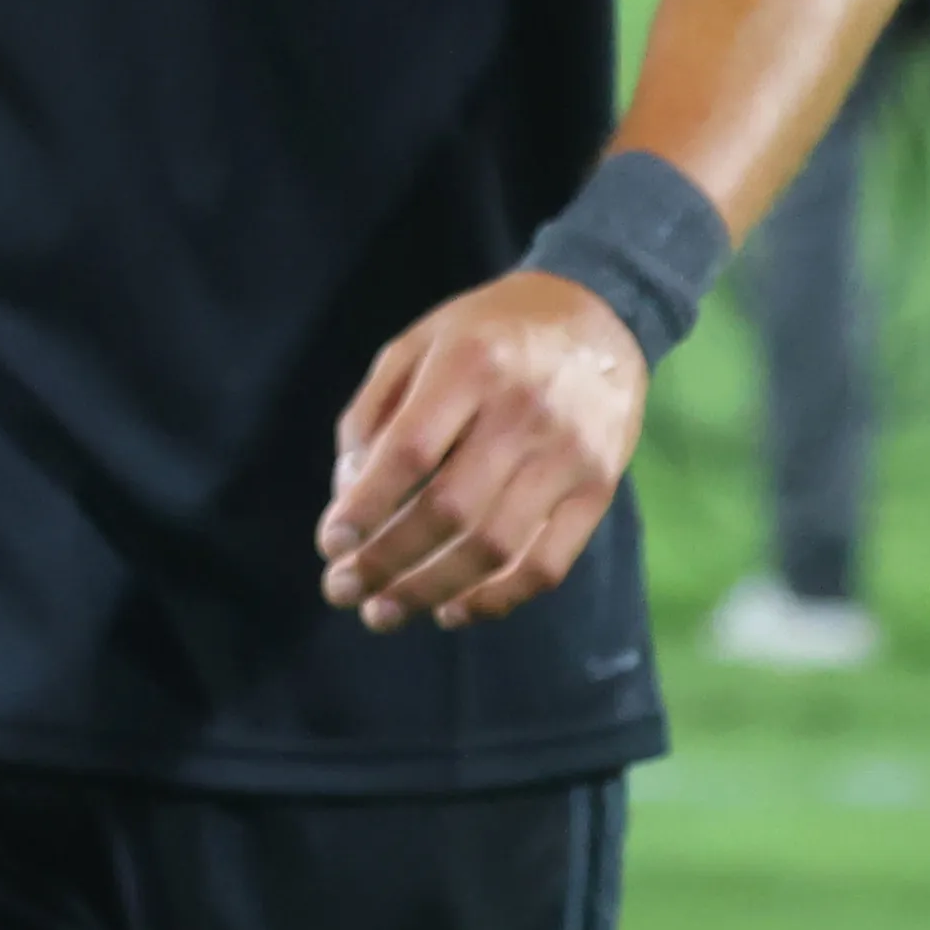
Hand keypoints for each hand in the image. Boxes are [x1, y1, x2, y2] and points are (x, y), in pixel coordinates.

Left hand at [323, 269, 649, 627]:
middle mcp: (525, 413)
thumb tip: (347, 494)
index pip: (410, 452)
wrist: (596, 316)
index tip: (329, 543)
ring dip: (432, 590)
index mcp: (470, 367)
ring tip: (383, 612)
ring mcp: (569, 456)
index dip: (365, 506)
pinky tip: (452, 611)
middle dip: (387, 561)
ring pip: (495, 547)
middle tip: (342, 590)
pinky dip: (497, 598)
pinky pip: (548, 563)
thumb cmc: (485, 334)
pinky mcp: (599, 489)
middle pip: (449, 510)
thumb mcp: (417, 344)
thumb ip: (373, 412)